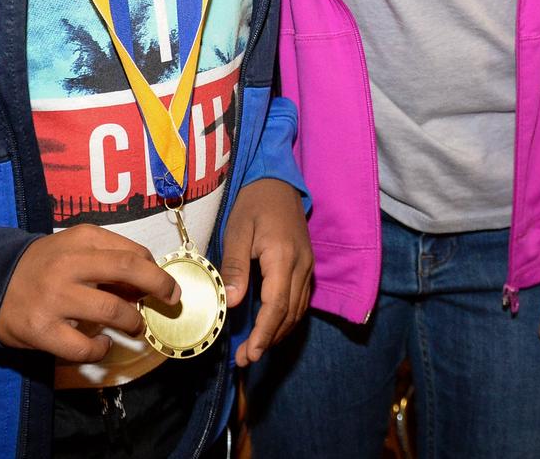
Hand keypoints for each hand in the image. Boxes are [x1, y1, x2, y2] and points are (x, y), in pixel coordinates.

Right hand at [0, 224, 180, 361]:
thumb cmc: (44, 265)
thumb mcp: (74, 248)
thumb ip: (107, 258)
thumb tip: (147, 282)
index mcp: (81, 238)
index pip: (131, 252)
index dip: (155, 270)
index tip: (164, 284)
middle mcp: (69, 263)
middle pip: (128, 270)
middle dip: (158, 286)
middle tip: (171, 300)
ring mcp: (55, 297)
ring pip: (111, 310)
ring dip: (132, 321)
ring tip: (134, 326)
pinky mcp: (42, 329)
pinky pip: (84, 346)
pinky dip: (101, 348)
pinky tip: (102, 343)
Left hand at [219, 178, 312, 366]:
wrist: (276, 180)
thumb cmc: (253, 202)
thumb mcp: (237, 230)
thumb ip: (235, 266)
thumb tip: (231, 303)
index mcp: (283, 257)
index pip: (276, 306)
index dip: (263, 334)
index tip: (249, 355)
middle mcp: (302, 265)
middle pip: (289, 314)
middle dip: (268, 340)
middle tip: (245, 359)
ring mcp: (308, 266)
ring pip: (298, 310)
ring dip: (278, 332)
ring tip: (255, 349)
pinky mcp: (307, 264)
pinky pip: (300, 299)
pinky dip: (286, 318)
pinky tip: (270, 325)